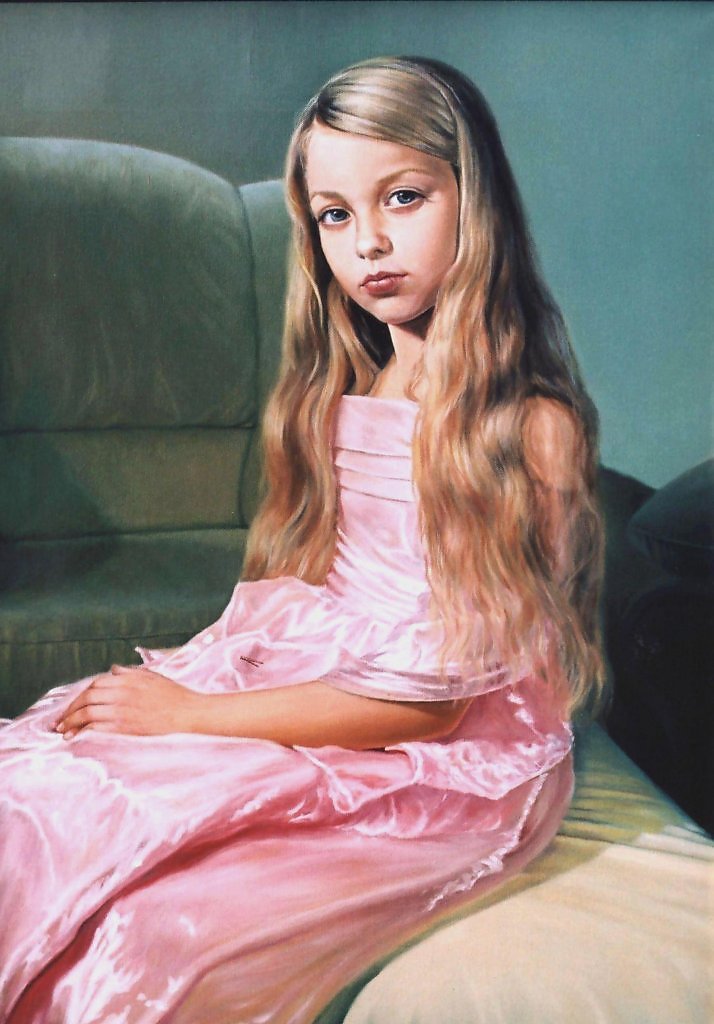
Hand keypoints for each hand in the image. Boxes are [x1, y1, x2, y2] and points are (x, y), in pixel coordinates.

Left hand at [55, 665, 199, 738]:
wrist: (187, 712)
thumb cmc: (173, 694)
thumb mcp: (151, 676)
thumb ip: (129, 672)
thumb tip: (113, 669)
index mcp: (127, 679)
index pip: (96, 684)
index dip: (81, 695)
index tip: (74, 704)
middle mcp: (122, 692)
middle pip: (87, 697)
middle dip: (70, 709)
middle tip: (60, 720)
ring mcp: (123, 709)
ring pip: (88, 713)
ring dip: (72, 721)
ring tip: (62, 729)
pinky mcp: (126, 726)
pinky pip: (98, 727)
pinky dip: (84, 730)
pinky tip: (76, 736)